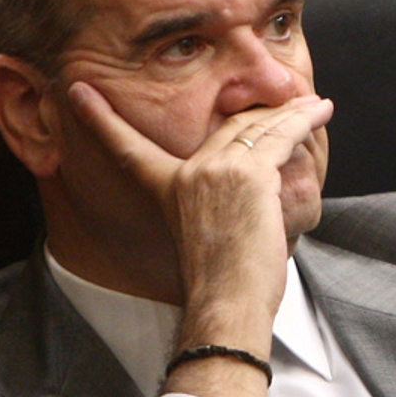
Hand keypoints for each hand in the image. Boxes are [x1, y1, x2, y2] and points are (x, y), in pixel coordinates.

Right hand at [68, 83, 332, 325]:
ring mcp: (218, 170)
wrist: (228, 304)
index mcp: (167, 186)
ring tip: (314, 104)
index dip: (100, 119)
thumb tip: (238, 195)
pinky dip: (305, 122)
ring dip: (292, 113)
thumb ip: (210, 204)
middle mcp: (188, 171)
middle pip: (227, 124)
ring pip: (259, 126)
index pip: (128, 146)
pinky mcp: (250, 174)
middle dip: (260, 109)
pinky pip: (283, 136)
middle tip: (287, 98)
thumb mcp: (202, 236)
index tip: (77, 92)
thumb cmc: (222, 283)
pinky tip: (319, 112)